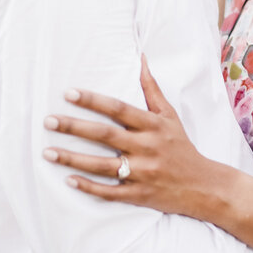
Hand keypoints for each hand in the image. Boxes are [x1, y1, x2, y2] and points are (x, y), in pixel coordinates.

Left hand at [42, 56, 228, 216]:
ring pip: (103, 165)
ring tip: (48, 152)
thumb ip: (152, 88)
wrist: (204, 186)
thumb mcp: (170, 116)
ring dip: (73, 160)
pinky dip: (90, 187)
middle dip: (74, 127)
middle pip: (106, 136)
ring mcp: (143, 173)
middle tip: (48, 120)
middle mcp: (147, 147)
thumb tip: (141, 58)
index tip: (68, 93)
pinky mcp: (140, 195)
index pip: (119, 109)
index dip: (93, 100)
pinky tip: (69, 181)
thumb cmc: (182, 147)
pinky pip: (111, 192)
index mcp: (153, 126)